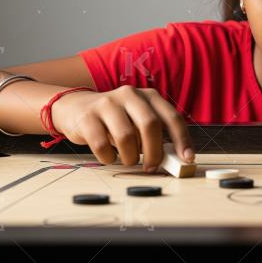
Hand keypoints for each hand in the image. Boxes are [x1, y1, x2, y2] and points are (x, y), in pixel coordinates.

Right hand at [50, 85, 193, 171]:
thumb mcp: (137, 121)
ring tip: (128, 160)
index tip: (187, 159)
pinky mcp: (87, 116)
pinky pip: (101, 144)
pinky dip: (108, 157)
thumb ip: (155, 135)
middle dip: (154, 152)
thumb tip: (175, 159)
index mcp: (148, 96)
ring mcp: (107, 103)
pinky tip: (108, 156)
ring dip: (130, 157)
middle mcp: (130, 95)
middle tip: (151, 167)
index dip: (182, 140)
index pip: (172, 117)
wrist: (74, 108)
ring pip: (126, 136)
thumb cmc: (115, 120)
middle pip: (150, 125)